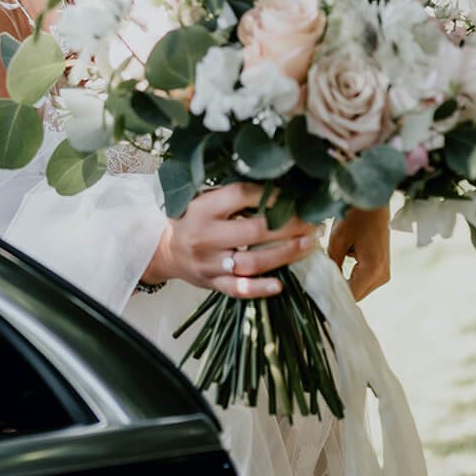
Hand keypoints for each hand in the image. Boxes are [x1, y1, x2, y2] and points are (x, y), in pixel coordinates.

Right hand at [144, 183, 319, 299]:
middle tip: (311, 222)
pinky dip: (259, 288)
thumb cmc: (191, 219)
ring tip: (309, 245)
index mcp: (203, 208)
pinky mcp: (212, 284)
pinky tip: (280, 285)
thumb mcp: (203, 199)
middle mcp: (206, 236)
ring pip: (251, 261)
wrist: (164, 250)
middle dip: (288, 226)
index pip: (241, 195)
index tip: (294, 195)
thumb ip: (232, 196)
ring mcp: (209, 263)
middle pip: (253, 230)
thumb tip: (277, 187)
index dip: (270, 195)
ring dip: (284, 254)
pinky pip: (238, 289)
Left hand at [325, 203, 391, 300]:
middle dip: (338, 291)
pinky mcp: (381, 268)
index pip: (351, 295)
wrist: (373, 203)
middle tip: (318, 286)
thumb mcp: (338, 240)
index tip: (317, 294)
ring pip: (359, 290)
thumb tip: (325, 283)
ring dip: (344, 285)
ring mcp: (384, 273)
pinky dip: (350, 278)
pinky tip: (337, 270)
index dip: (333, 296)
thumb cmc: (356, 216)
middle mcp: (382, 276)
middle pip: (356, 295)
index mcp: (373, 270)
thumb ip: (332, 265)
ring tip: (326, 277)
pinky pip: (363, 281)